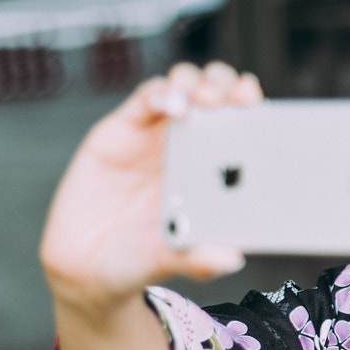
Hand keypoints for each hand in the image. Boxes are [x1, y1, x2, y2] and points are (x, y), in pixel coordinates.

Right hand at [40, 62, 261, 315]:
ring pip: (183, 86)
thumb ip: (199, 259)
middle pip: (215, 95)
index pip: (241, 126)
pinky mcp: (122, 129)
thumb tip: (231, 259)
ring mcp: (155, 134)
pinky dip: (162, 94)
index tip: (264, 107)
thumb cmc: (138, 258)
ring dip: (198, 84)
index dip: (253, 109)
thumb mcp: (171, 259)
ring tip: (205, 100)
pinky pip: (145, 99)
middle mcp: (188, 145)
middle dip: (229, 87)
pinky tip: (174, 105)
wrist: (85, 265)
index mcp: (212, 170)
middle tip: (238, 97)